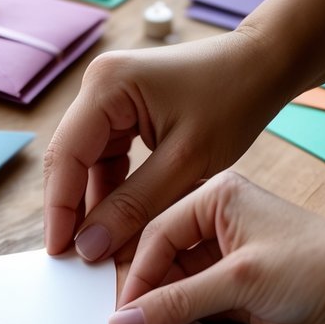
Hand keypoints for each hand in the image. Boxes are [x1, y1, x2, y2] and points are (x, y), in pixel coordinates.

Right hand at [43, 28, 288, 261]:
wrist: (265, 65)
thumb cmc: (235, 99)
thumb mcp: (186, 161)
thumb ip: (134, 206)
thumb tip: (89, 247)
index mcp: (107, 85)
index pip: (67, 155)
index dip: (60, 208)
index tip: (59, 252)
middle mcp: (99, 84)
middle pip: (71, 158)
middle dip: (73, 208)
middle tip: (74, 258)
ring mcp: (109, 96)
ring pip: (88, 161)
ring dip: (95, 203)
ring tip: (98, 248)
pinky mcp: (124, 109)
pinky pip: (108, 156)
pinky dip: (114, 189)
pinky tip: (118, 222)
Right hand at [109, 171, 324, 323]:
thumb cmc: (324, 269)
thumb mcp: (242, 281)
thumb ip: (178, 302)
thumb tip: (126, 321)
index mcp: (217, 196)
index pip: (156, 232)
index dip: (134, 272)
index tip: (117, 308)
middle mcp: (219, 224)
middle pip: (159, 255)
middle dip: (139, 287)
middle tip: (116, 320)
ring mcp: (227, 261)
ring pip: (173, 283)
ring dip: (155, 307)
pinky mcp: (237, 295)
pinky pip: (191, 307)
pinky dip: (174, 322)